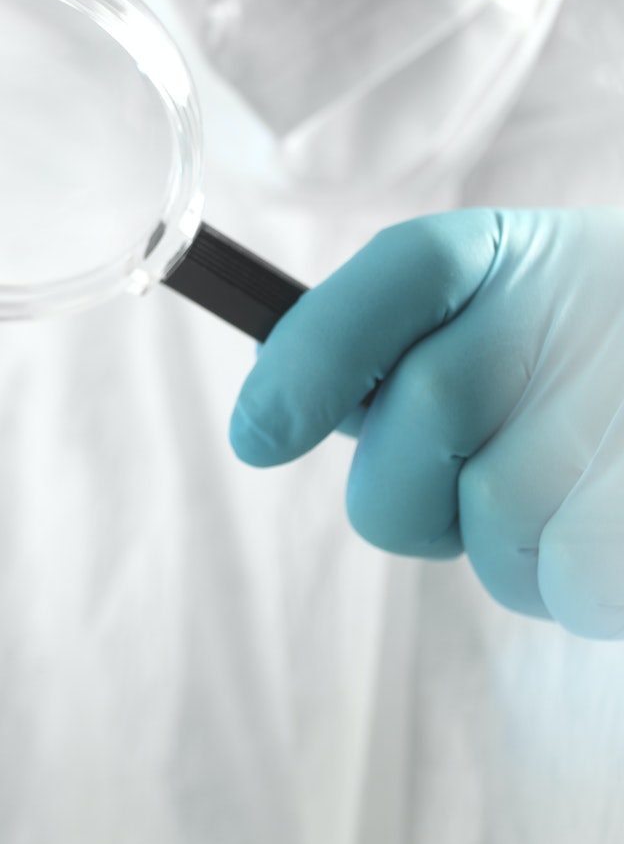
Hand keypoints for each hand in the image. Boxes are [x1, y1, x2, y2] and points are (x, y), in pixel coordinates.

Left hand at [229, 209, 623, 639]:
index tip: (254, 438)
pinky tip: (608, 538)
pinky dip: (577, 590)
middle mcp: (591, 295)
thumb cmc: (576, 378)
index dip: (316, 352)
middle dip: (409, 490)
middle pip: (427, 408)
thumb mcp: (491, 331)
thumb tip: (268, 420)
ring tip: (574, 504)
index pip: (409, 266)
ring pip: (498, 523)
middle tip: (468, 492)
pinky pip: (576, 583)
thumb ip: (386, 358)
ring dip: (510, 554)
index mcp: (519, 254)